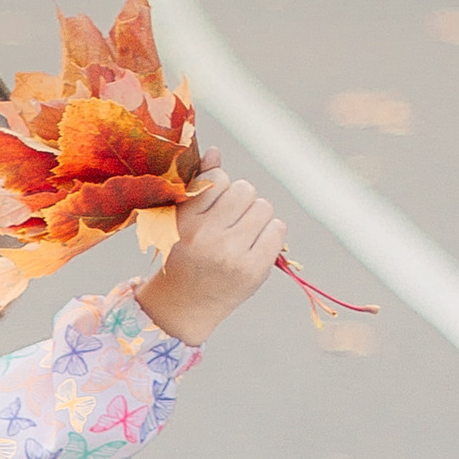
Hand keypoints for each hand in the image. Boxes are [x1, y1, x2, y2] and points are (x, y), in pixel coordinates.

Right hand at [137, 171, 283, 348]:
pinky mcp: (253, 270)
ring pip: (264, 207)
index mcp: (184, 222)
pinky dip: (271, 234)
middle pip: (245, 190)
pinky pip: (278, 230)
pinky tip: (255, 245)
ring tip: (242, 235)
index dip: (220, 189)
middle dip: (242, 201)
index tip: (213, 208)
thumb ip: (198, 186)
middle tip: (231, 222)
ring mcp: (231, 255)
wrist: (183, 307)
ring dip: (257, 217)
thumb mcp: (180, 221)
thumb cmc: (184, 256)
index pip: (218, 179)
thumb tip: (215, 151)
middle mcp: (206, 237)